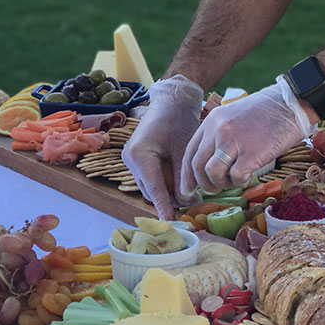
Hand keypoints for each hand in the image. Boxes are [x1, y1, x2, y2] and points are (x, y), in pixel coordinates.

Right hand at [122, 75, 202, 218]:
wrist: (170, 100)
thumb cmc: (178, 119)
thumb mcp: (184, 147)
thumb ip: (183, 175)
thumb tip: (187, 201)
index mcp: (139, 154)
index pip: (154, 187)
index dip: (164, 207)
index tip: (171, 224)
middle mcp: (130, 159)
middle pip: (151, 190)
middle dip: (171, 199)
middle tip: (195, 201)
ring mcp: (131, 160)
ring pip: (150, 186)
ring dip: (168, 192)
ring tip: (192, 192)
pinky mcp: (137, 160)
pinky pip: (151, 178)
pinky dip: (165, 182)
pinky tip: (181, 182)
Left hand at [180, 76, 315, 195]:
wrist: (292, 102)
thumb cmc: (268, 112)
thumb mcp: (235, 116)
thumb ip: (220, 135)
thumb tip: (211, 165)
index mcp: (212, 120)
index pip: (190, 152)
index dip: (187, 175)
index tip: (189, 190)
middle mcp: (219, 129)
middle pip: (197, 165)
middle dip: (204, 184)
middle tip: (216, 189)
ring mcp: (234, 140)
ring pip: (212, 173)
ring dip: (221, 184)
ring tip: (234, 181)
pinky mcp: (252, 151)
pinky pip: (237, 177)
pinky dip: (241, 182)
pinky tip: (250, 176)